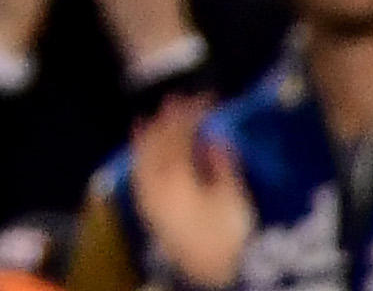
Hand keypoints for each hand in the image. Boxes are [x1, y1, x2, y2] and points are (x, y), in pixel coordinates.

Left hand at [131, 94, 255, 289]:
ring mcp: (147, 194)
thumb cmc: (227, 237)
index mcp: (177, 175)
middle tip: (182, 100)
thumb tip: (214, 136)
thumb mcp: (233, 200)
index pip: (181, 134)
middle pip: (159, 141)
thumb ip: (222, 164)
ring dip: (152, 131)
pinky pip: (138, 169)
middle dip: (169, 118)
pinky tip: (141, 142)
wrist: (211, 274)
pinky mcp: (147, 207)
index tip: (205, 99)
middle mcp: (155, 180)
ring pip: (145, 152)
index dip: (191, 113)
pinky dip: (139, 150)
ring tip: (158, 114)